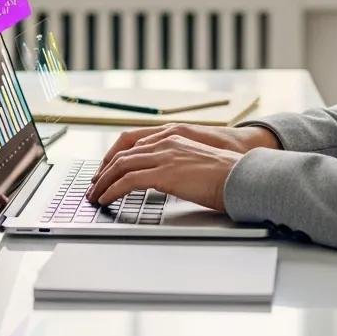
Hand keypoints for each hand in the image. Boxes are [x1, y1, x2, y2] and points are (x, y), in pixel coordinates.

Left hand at [92, 122, 278, 184]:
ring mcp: (165, 156)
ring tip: (95, 196)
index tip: (104, 170)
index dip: (113, 156)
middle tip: (94, 185)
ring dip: (104, 182)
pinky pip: (129, 181)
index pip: (132, 142)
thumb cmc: (226, 174)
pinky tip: (107, 199)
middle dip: (104, 171)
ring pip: (121, 166)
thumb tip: (165, 178)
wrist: (243, 176)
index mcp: (173, 136)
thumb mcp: (197, 162)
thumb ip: (178, 164)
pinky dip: (113, 190)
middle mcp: (166, 141)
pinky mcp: (165, 173)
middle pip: (122, 153)